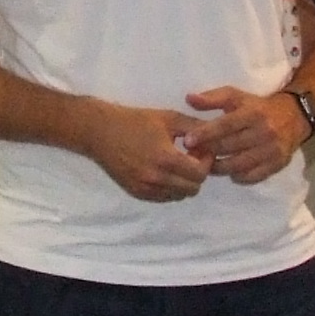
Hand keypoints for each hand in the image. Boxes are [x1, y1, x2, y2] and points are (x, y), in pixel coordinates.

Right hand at [73, 101, 212, 201]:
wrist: (99, 132)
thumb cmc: (134, 121)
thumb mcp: (168, 118)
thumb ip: (195, 127)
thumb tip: (215, 134)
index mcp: (165, 158)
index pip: (200, 174)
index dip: (206, 162)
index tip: (201, 150)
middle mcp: (156, 178)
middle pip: (193, 188)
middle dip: (197, 173)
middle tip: (191, 157)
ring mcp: (145, 188)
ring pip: (179, 196)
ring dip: (184, 182)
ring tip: (177, 164)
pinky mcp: (137, 193)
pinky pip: (164, 198)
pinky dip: (170, 188)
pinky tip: (164, 171)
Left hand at [181, 86, 299, 185]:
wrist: (293, 117)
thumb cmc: (257, 106)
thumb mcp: (236, 96)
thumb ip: (212, 98)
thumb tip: (189, 98)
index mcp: (253, 113)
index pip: (226, 125)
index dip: (205, 133)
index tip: (187, 140)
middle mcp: (264, 132)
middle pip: (230, 146)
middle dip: (208, 152)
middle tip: (190, 155)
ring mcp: (272, 150)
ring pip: (238, 165)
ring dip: (218, 168)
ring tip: (205, 165)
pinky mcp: (277, 164)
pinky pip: (251, 176)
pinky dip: (237, 176)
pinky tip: (228, 171)